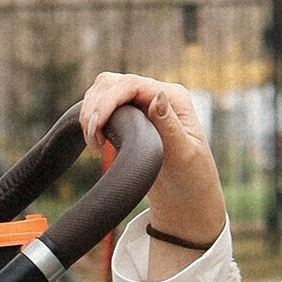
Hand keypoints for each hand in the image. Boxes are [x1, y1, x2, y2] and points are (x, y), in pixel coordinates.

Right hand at [75, 72, 227, 274]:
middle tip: (94, 142)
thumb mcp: (184, 154)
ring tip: (95, 147)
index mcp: (174, 98)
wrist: (185, 198)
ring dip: (90, 115)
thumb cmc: (192, 178)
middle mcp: (156, 94)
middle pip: (111, 83)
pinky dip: (91, 122)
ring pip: (102, 92)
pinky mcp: (128, 118)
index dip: (107, 101)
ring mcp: (140, 105)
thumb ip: (169, 125)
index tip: (95, 127)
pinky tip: (96, 144)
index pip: (131, 84)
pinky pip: (101, 107)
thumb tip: (158, 95)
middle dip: (94, 107)